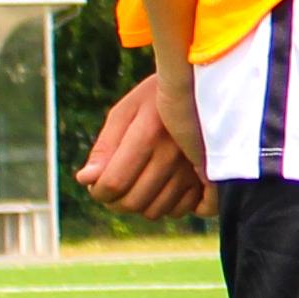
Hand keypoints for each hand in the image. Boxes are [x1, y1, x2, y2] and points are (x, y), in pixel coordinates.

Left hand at [76, 70, 209, 221]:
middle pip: (133, 202)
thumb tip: (86, 180)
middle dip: (114, 201)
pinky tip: (163, 189)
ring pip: (156, 211)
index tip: (95, 185)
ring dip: (140, 205)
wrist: (208, 86)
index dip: (98, 191)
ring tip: (137, 187)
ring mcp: (196, 167)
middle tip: (113, 188)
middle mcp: (175, 154)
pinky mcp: (212, 175)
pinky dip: (168, 206)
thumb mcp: (126, 112)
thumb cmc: (158, 97)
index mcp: (149, 134)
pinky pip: (183, 210)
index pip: (114, 183)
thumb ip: (105, 147)